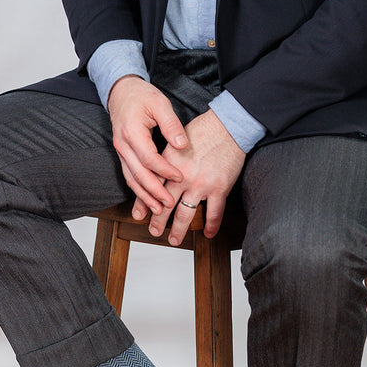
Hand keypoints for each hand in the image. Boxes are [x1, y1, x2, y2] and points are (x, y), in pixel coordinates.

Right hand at [107, 75, 187, 216]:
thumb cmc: (141, 96)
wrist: (121, 91)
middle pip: (138, 174)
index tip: (180, 177)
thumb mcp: (160, 103)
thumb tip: (182, 145)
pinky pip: (129, 175)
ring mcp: (120, 151)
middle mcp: (123, 144)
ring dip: (144, 196)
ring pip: (131, 178)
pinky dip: (138, 189)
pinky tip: (148, 199)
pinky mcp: (123, 154)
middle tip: (168, 204)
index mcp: (132, 132)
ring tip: (158, 209)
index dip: (164, 170)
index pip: (149, 158)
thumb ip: (171, 124)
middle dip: (153, 192)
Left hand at [150, 110, 245, 244]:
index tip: (139, 215)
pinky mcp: (219, 188)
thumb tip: (159, 169)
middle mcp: (182, 177)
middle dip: (157, 221)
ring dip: (178, 229)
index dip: (144, 203)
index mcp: (169, 164)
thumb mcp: (176, 141)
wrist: (227, 127)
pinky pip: (214, 213)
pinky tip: (208, 234)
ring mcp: (201, 185)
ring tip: (173, 240)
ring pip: (185, 214)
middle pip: (164, 205)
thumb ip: (167, 158)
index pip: (152, 188)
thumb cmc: (203, 130)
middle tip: (153, 231)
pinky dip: (211, 226)